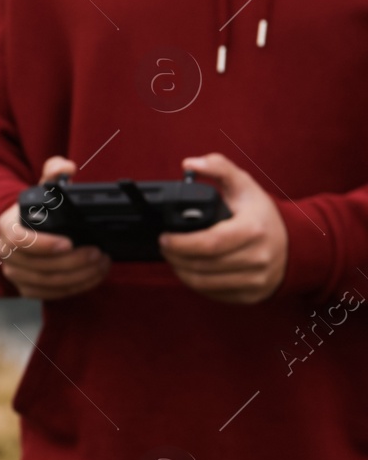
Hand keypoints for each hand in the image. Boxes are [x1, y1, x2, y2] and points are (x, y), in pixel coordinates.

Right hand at [0, 156, 109, 299]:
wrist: (20, 233)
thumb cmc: (35, 211)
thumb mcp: (43, 188)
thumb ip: (55, 172)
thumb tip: (67, 168)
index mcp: (6, 227)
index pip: (18, 240)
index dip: (43, 244)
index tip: (69, 242)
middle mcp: (5, 253)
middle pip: (38, 266)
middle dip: (72, 262)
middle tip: (98, 253)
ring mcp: (14, 273)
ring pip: (47, 283)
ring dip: (78, 276)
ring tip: (101, 264)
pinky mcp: (26, 288)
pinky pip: (51, 294)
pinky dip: (75, 288)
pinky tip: (93, 276)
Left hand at [159, 153, 286, 303]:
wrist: (295, 245)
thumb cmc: (261, 214)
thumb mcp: (244, 185)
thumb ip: (218, 168)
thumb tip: (190, 164)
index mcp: (254, 229)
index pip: (209, 243)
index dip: (181, 243)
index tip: (165, 237)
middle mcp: (258, 257)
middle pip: (203, 265)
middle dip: (175, 257)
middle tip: (164, 247)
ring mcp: (256, 279)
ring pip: (205, 283)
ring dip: (181, 271)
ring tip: (173, 258)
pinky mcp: (251, 295)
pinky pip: (213, 293)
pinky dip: (195, 283)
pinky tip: (190, 270)